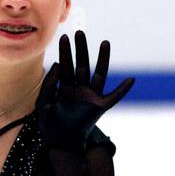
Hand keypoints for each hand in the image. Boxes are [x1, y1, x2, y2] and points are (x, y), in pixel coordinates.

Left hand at [36, 31, 133, 151]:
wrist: (60, 143)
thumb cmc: (49, 126)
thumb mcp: (44, 103)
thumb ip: (49, 84)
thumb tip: (58, 64)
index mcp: (66, 88)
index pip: (66, 66)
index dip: (65, 52)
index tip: (64, 37)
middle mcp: (80, 90)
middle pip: (82, 65)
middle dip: (81, 49)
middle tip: (79, 32)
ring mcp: (90, 97)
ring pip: (99, 74)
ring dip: (103, 58)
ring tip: (105, 42)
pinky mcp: (99, 108)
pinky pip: (114, 97)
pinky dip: (123, 90)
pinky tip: (131, 80)